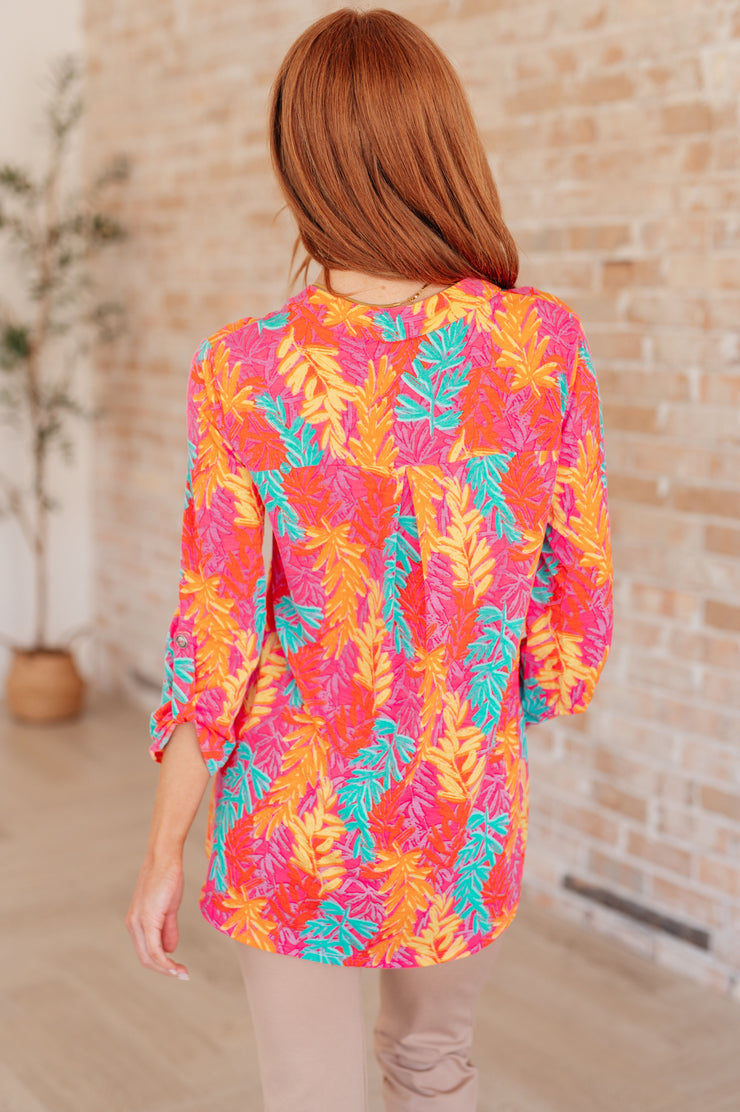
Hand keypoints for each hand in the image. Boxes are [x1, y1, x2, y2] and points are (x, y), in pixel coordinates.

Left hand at [125, 853, 189, 979]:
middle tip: (182, 975)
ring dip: (166, 969)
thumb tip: (170, 949)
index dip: (161, 964)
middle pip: (145, 959)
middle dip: (164, 970)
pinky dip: (165, 961)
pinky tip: (176, 965)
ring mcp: (138, 922)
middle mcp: (133, 925)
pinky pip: (154, 948)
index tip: (178, 970)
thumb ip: (168, 928)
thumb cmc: (167, 878)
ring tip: (182, 973)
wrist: (165, 858)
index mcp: (136, 922)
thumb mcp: (169, 907)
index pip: (146, 951)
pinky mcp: (147, 919)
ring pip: (149, 957)